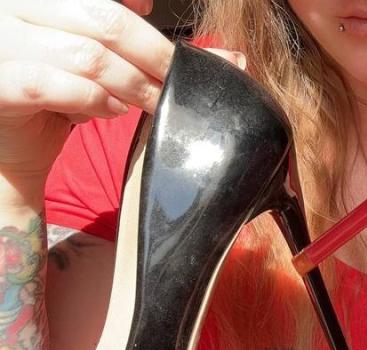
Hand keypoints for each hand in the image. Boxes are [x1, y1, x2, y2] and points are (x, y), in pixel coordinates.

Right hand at [0, 0, 172, 172]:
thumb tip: (142, 5)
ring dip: (132, 83)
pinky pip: (50, 86)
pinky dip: (93, 99)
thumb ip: (100, 26)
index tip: (159, 27)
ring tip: (151, 100)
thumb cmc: (46, 92)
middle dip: (150, 53)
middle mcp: (8, 9)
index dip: (133, 9)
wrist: (12, 142)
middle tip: (174, 76)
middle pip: (103, 20)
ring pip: (87, 56)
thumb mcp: (74, 48)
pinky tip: (113, 110)